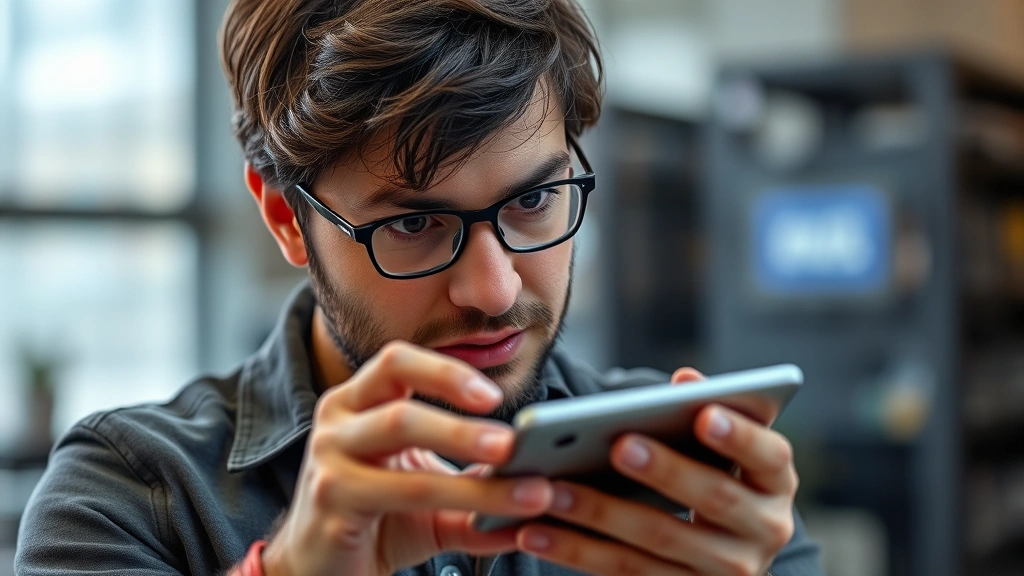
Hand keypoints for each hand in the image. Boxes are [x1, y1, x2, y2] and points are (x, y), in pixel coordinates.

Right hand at [262, 341, 553, 575]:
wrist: (320, 571)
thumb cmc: (374, 522)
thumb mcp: (432, 499)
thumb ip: (477, 483)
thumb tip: (544, 481)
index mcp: (358, 403)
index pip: (398, 362)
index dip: (447, 372)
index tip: (494, 396)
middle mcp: (337, 422)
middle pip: (401, 404)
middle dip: (463, 423)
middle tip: (515, 443)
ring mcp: (328, 461)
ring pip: (401, 442)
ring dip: (468, 461)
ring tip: (524, 486)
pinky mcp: (331, 502)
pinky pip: (403, 495)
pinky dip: (460, 502)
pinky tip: (497, 522)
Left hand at [515, 368, 797, 575]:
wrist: (727, 551)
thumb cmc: (717, 476)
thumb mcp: (726, 449)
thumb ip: (707, 409)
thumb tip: (686, 379)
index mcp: (775, 482)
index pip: (768, 455)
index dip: (739, 436)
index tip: (704, 414)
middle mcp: (763, 530)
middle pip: (713, 499)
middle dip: (665, 471)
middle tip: (619, 445)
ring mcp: (725, 571)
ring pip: (659, 541)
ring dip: (600, 515)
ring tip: (552, 490)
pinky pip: (624, 572)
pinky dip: (576, 552)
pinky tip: (535, 532)